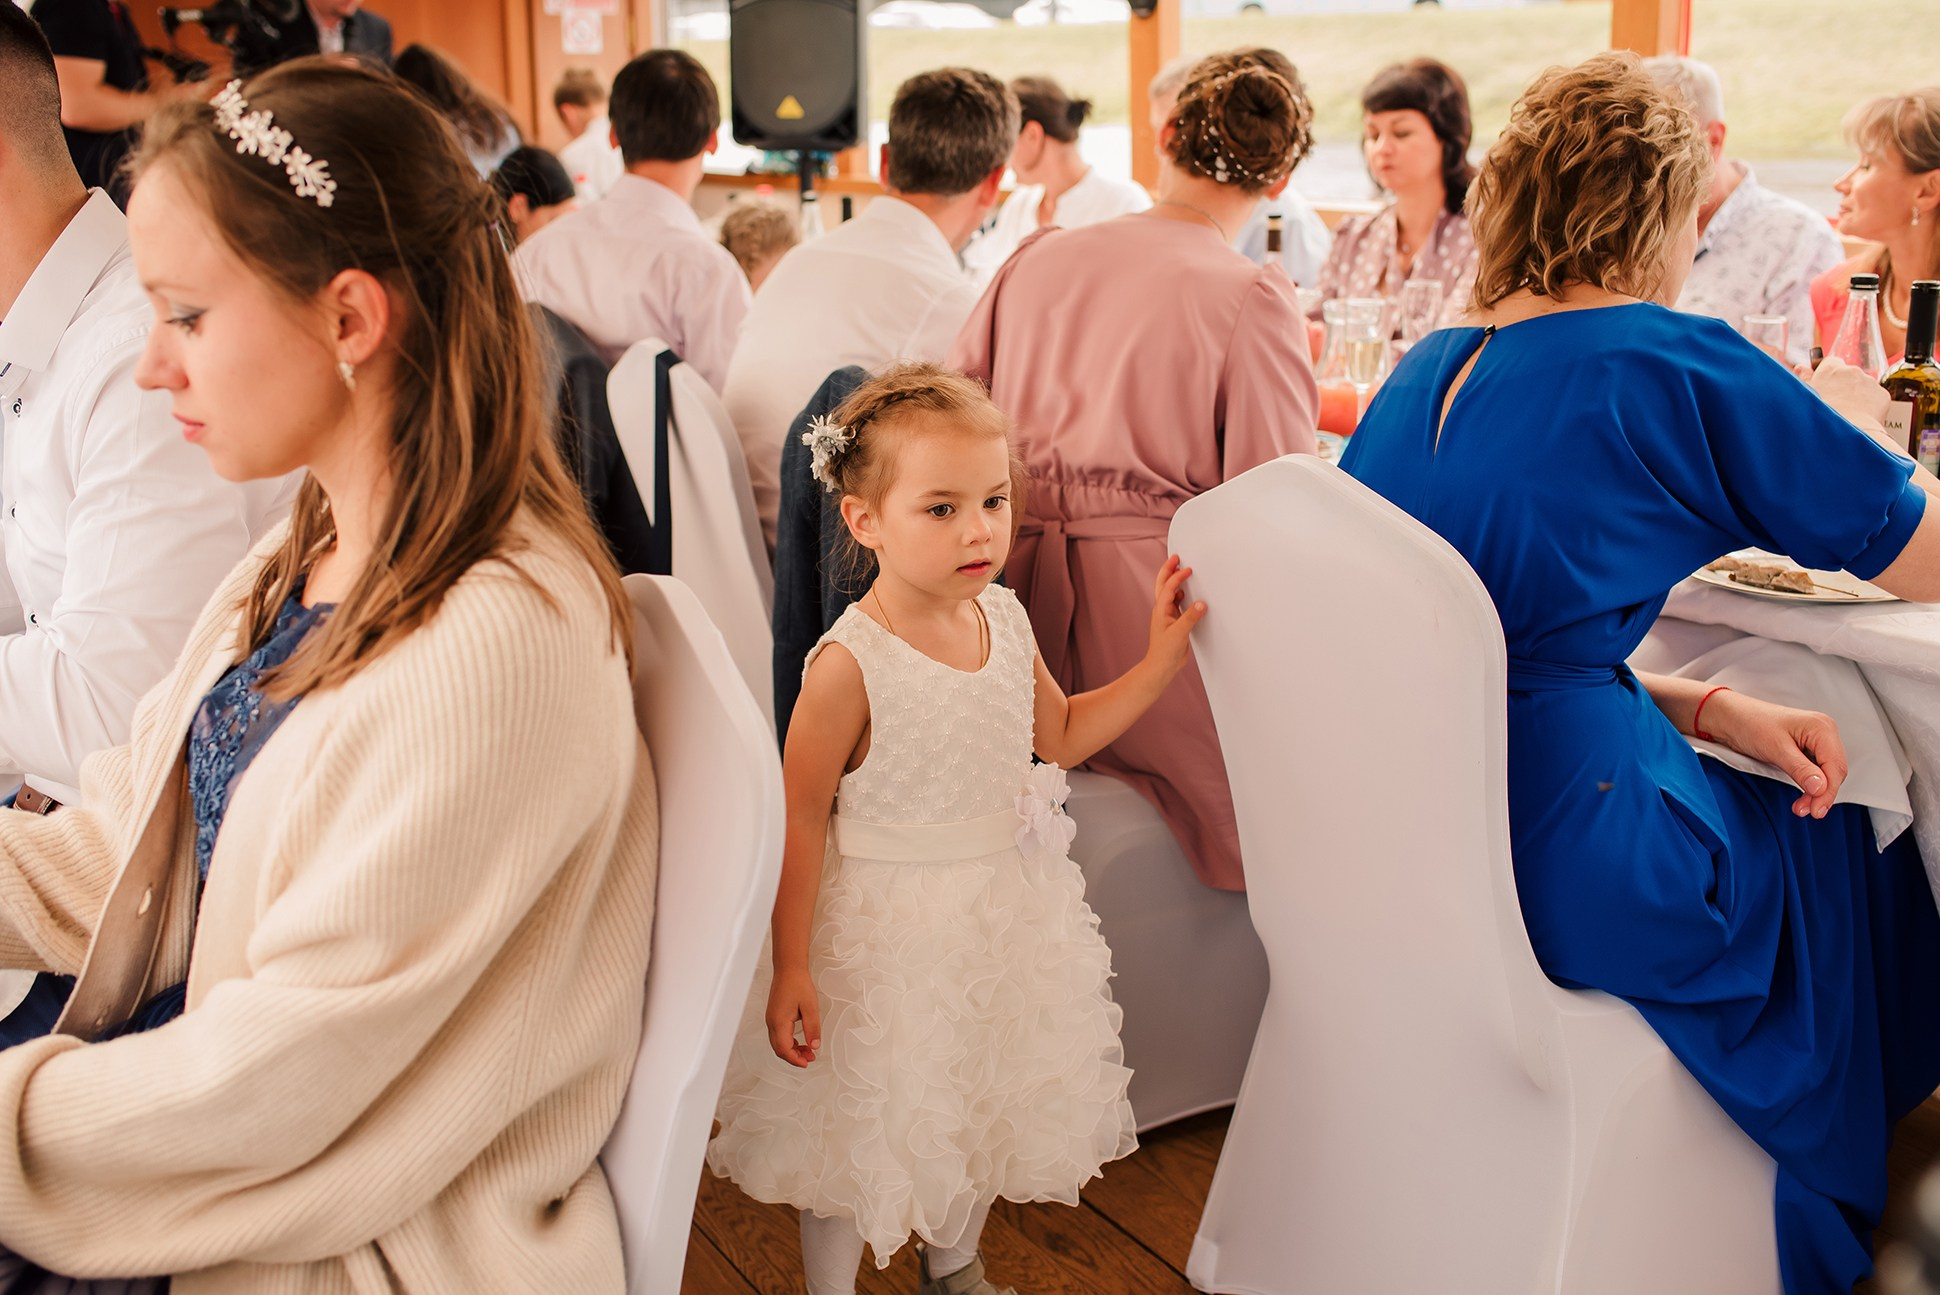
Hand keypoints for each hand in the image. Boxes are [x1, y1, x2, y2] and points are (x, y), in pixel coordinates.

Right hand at [765, 965, 820, 1066]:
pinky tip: (800, 1041)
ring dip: (792, 1050)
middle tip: (810, 1058)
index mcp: (779, 1021)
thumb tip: (814, 1045)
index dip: (795, 1059)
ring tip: (807, 1051)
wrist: (788, 969)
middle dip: (794, 1057)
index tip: (806, 1063)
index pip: (783, 1049)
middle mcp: (772, 1022)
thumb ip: (813, 1028)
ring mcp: (771, 1019)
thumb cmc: (797, 983)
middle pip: (779, 1049)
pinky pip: (779, 1035)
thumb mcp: (810, 1007)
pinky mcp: (774, 1016)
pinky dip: (789, 1042)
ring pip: (778, 1043)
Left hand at [1143, 555, 1206, 680]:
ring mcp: (1168, 615)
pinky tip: (1188, 593)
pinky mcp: (1175, 622)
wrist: (1162, 666)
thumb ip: (1190, 617)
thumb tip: (1201, 604)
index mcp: (1161, 610)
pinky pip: (1178, 603)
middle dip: (1169, 570)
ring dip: (1174, 580)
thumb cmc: (1165, 652)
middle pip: (1163, 584)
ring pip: (1170, 592)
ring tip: (1182, 569)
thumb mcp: (1179, 633)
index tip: (1188, 569)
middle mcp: (1163, 610)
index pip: (1169, 588)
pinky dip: (1182, 594)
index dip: (1178, 576)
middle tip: (1176, 557)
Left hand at [1699, 689, 1847, 818]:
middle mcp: (1823, 732)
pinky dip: (1810, 786)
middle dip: (1822, 794)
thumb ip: (1800, 769)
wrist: (1731, 718)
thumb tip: (1821, 788)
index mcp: (1822, 727)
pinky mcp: (1806, 749)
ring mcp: (1816, 741)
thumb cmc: (1750, 723)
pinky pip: (1816, 771)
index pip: (1835, 766)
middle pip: (1834, 771)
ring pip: (1826, 773)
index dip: (1828, 791)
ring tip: (1801, 807)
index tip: (1817, 810)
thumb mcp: (1776, 749)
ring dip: (1816, 793)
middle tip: (1807, 811)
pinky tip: (1802, 796)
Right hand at [1811, 357, 1894, 442]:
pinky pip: (1876, 398)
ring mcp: (1869, 382)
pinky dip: (1870, 406)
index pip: (1831, 362)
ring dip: (1858, 396)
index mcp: (1831, 369)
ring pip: (1863, 387)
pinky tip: (1861, 417)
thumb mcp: (1805, 395)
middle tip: (1836, 404)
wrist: (1845, 433)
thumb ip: (1804, 379)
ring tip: (1849, 414)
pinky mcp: (1882, 394)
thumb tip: (1801, 368)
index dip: (1828, 374)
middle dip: (1844, 386)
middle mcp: (1852, 371)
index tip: (1825, 384)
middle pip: (1848, 375)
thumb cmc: (1820, 416)